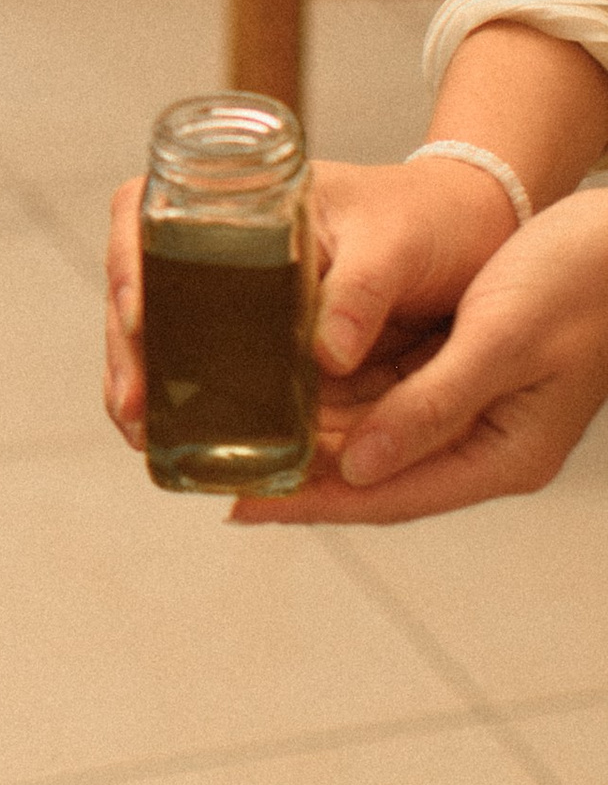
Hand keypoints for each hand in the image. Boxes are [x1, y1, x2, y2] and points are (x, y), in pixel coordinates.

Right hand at [103, 155, 520, 450]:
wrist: (474, 238)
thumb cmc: (432, 219)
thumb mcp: (397, 243)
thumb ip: (362, 292)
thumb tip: (324, 357)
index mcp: (238, 196)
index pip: (142, 213)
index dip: (125, 266)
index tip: (136, 318)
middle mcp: (220, 243)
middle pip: (138, 288)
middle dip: (125, 350)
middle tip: (133, 406)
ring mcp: (234, 293)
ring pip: (158, 334)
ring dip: (142, 384)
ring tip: (141, 436)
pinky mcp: (258, 340)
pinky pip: (203, 367)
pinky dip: (183, 403)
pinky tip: (177, 439)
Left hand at [233, 188, 607, 522]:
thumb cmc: (584, 279)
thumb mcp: (503, 340)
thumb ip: (431, 405)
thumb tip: (357, 466)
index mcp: (502, 456)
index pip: (386, 497)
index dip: (310, 503)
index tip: (240, 505)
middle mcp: (482, 443)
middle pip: (369, 473)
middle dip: (295, 474)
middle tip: (214, 467)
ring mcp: (470, 407)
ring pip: (368, 432)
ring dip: (307, 432)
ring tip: (231, 431)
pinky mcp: (458, 369)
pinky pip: (382, 392)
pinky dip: (334, 391)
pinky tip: (283, 381)